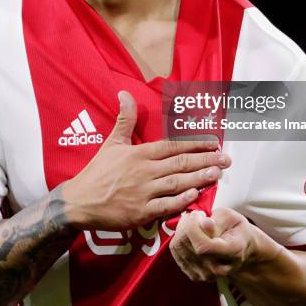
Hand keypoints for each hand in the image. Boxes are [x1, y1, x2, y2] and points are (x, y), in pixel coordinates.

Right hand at [62, 91, 230, 229]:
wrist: (80, 201)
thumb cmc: (97, 171)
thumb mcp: (111, 142)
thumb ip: (125, 119)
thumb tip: (124, 93)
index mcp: (139, 154)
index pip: (173, 145)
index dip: (195, 142)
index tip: (213, 141)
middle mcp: (145, 171)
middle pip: (181, 163)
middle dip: (206, 160)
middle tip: (226, 158)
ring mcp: (144, 193)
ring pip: (178, 183)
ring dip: (200, 178)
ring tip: (218, 173)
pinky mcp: (141, 213)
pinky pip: (166, 206)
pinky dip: (182, 200)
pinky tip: (196, 195)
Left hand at [169, 208, 273, 281]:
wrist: (240, 249)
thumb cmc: (235, 229)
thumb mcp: (231, 217)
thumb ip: (218, 220)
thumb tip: (204, 224)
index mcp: (233, 252)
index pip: (203, 246)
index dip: (194, 226)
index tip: (201, 214)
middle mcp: (218, 269)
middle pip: (187, 245)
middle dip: (186, 223)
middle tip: (197, 216)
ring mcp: (206, 275)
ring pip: (178, 247)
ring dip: (181, 229)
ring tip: (195, 224)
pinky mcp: (194, 274)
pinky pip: (175, 251)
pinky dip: (178, 238)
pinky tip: (190, 234)